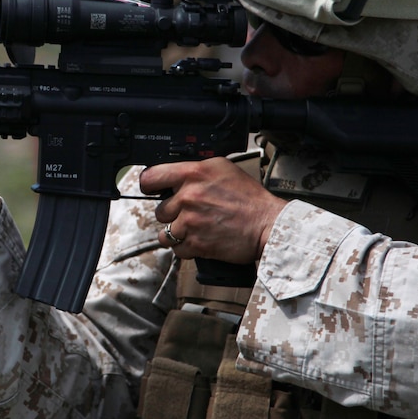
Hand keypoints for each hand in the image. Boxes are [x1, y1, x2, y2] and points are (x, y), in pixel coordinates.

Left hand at [139, 157, 285, 262]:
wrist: (268, 224)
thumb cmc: (249, 198)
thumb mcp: (223, 169)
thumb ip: (195, 169)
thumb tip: (174, 173)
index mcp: (193, 174)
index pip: (151, 177)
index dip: (149, 185)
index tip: (152, 190)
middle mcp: (188, 196)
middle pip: (159, 210)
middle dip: (172, 213)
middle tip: (190, 213)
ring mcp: (190, 222)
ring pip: (165, 232)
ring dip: (177, 233)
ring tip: (194, 229)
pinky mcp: (195, 244)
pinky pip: (176, 249)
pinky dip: (185, 247)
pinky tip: (199, 239)